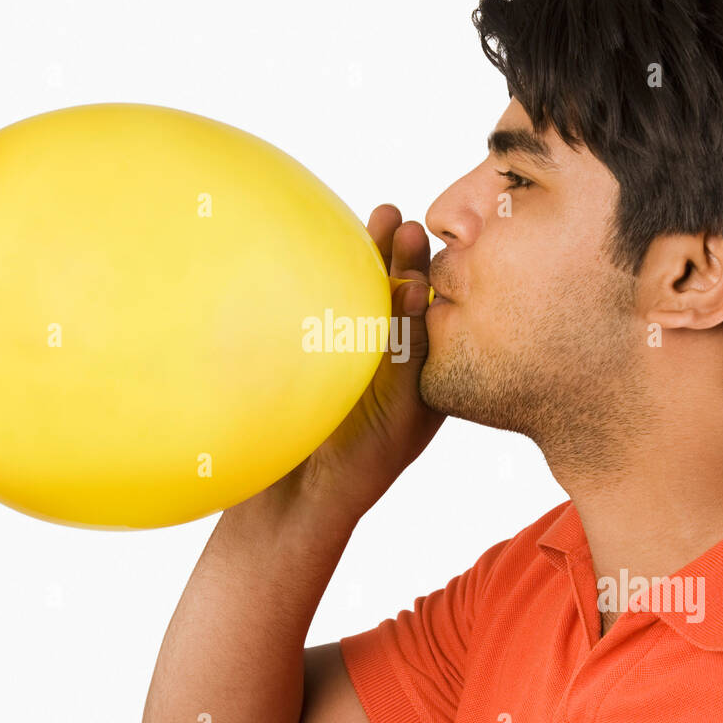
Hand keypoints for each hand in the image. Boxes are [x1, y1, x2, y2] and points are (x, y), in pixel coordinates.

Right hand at [248, 204, 444, 525]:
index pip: (429, 315)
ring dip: (367, 259)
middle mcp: (389, 365)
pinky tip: (324, 253)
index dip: (426, 273)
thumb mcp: (397, 411)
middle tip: (394, 219)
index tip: (418, 237)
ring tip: (375, 217)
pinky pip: (327, 317)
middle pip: (397, 297)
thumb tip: (417, 287)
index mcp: (421, 378)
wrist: (293, 505)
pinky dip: (330, 285)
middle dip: (397, 256)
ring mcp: (351, 363)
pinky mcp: (317, 365)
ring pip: (363, 300)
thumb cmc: (354, 468)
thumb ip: (407, 353)